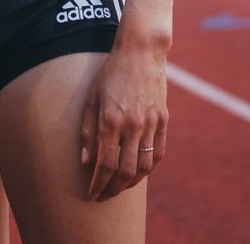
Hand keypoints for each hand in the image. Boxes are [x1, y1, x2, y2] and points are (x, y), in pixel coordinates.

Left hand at [80, 42, 168, 199]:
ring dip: (131, 183)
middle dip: (112, 189)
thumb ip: (88, 131)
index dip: (98, 184)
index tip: (92, 193)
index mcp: (111, 120)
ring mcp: (151, 123)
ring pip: (145, 167)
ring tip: (119, 187)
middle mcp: (132, 125)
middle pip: (126, 172)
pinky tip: (139, 172)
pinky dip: (149, 168)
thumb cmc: (110, 73)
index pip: (105, 164)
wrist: (140, 52)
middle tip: (103, 196)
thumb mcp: (91, 98)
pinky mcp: (164, 120)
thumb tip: (86, 161)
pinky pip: (159, 153)